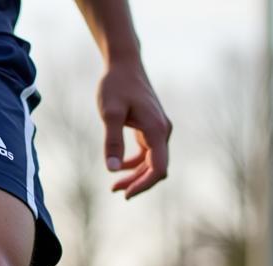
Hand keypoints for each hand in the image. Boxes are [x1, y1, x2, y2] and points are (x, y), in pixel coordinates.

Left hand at [97, 58, 171, 198]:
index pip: (158, 168)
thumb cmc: (116, 85)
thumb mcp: (110, 113)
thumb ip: (112, 141)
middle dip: (137, 183)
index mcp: (157, 129)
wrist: (124, 63)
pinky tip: (119, 169)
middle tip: (114, 190)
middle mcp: (162, 131)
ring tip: (114, 186)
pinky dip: (134, 165)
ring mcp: (158, 130)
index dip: (144, 185)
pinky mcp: (150, 128)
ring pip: (151, 163)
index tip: (125, 194)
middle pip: (156, 169)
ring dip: (135, 176)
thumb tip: (113, 169)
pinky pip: (147, 154)